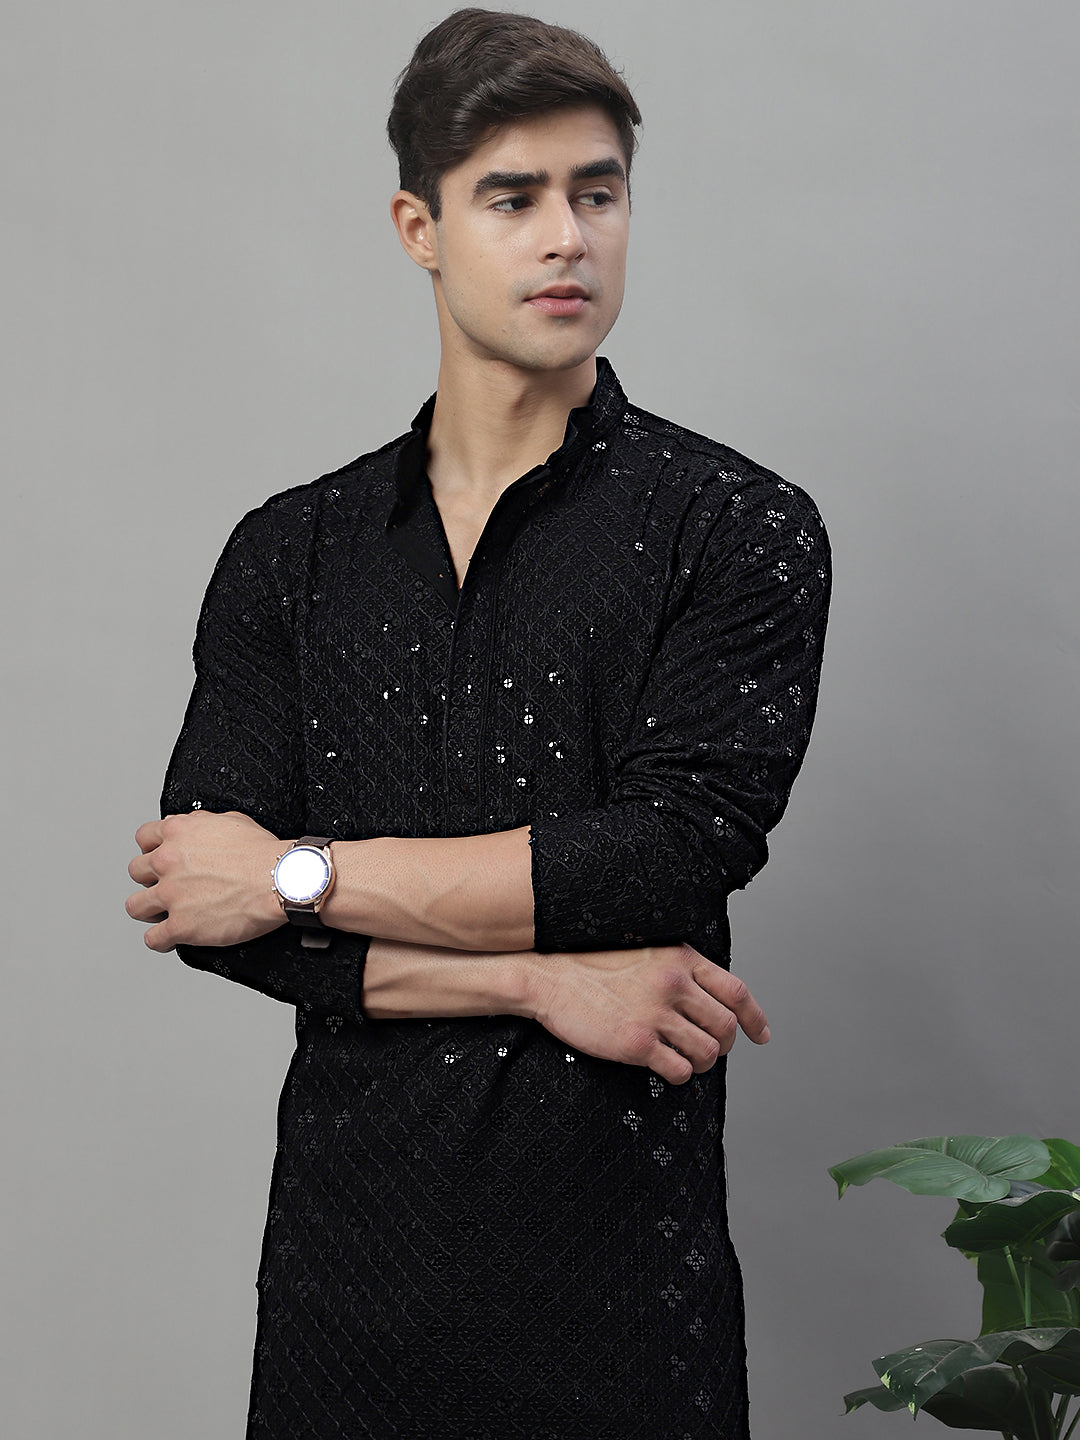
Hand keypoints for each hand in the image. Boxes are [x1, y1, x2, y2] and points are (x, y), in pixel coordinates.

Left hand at [125, 810, 286, 951]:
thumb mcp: (231, 821)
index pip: (144, 838)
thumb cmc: (263, 853)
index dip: (151, 849)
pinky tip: (170, 938)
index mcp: (178, 833)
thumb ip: (201, 824)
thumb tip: (191, 826)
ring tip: (161, 914)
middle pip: (136, 871)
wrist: (281, 879)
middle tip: (165, 886)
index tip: (159, 859)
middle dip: (149, 879)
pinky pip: (153, 939)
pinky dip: (160, 940)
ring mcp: (171, 895)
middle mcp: (168, 862)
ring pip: (135, 906)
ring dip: (147, 910)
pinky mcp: (181, 925)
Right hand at [522, 942, 768, 1084]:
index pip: (737, 991)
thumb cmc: (593, 967)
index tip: (760, 1035)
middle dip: (724, 1046)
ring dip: (701, 1063)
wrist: (550, 978)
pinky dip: (679, 1074)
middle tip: (710, 1052)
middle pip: (726, 1027)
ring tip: (685, 1060)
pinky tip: (663, 1066)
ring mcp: (655, 1014)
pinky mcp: (636, 1044)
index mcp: (680, 959)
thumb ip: (680, 972)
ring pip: (707, 1053)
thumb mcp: (646, 954)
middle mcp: (673, 984)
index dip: (754, 1018)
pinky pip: (679, 1071)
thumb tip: (713, 1003)